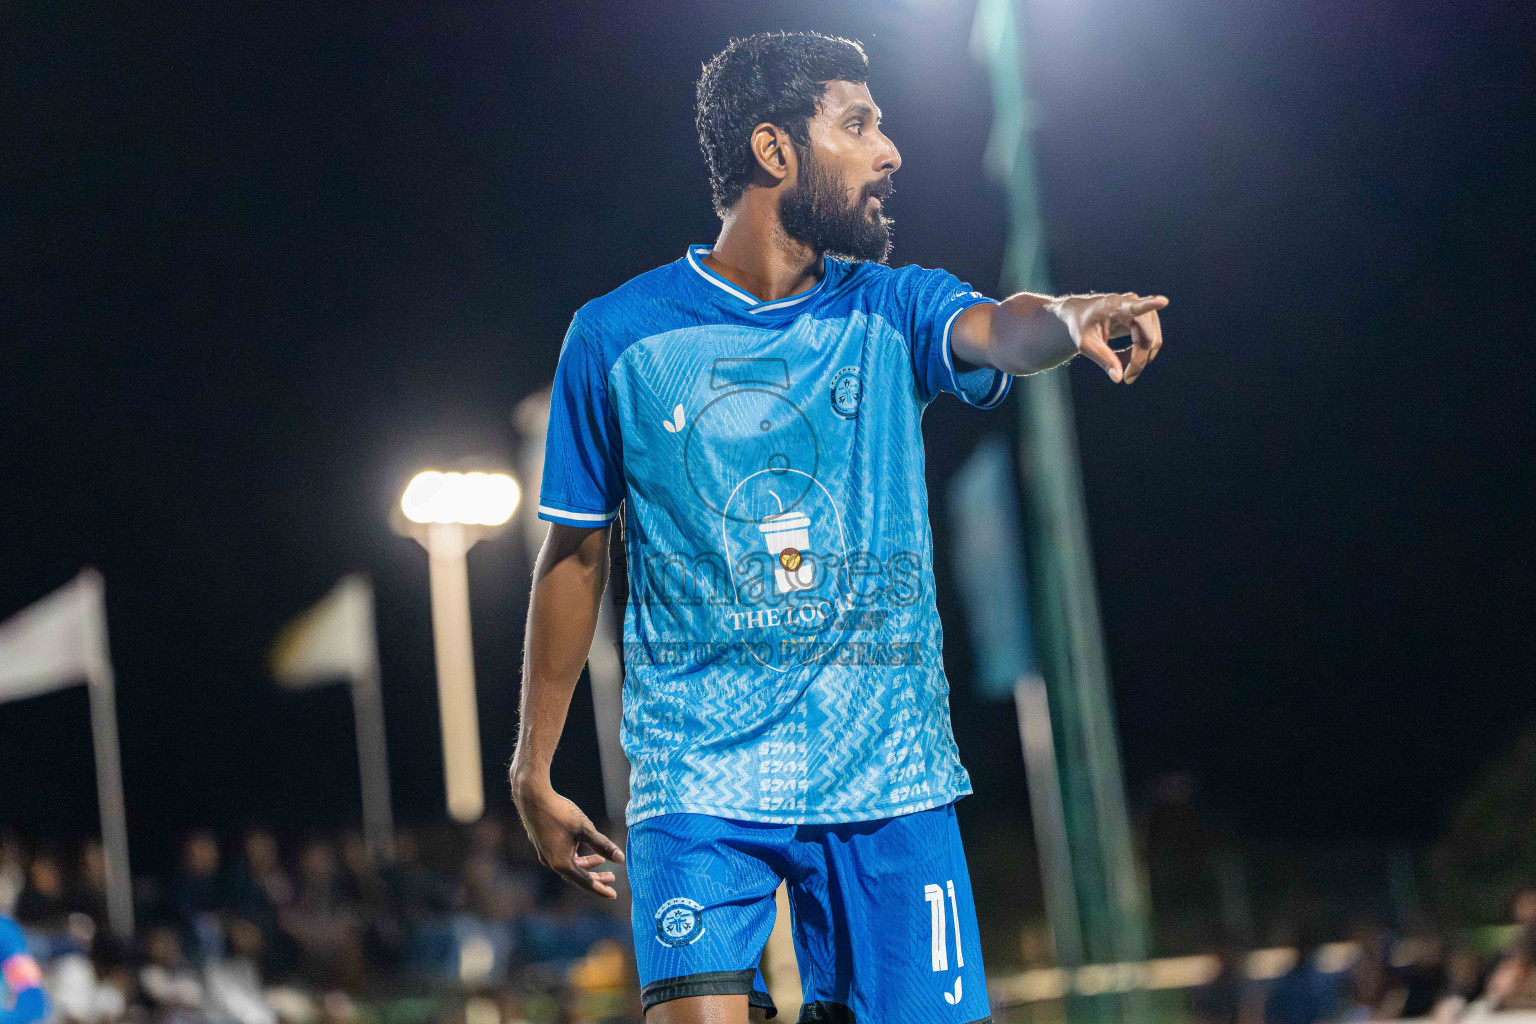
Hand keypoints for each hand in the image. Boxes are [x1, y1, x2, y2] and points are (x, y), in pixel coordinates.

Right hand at [512, 776, 624, 897]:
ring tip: (601, 861)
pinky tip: (583, 848)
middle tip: (613, 878)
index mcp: (561, 863)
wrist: (533, 797)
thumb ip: (603, 845)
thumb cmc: (560, 812)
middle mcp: (551, 862)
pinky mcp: (543, 845)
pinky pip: (563, 858)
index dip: (600, 888)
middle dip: (595, 878)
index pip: (585, 882)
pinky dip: (576, 857)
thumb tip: (621, 860)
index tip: (613, 895)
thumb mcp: (585, 829)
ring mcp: (546, 854)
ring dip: (586, 865)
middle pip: (577, 876)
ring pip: (570, 866)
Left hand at [1048, 292, 1166, 383]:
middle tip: (1127, 378)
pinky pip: (1151, 341)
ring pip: (1153, 341)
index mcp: (1115, 306)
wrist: (1082, 315)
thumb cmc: (1082, 326)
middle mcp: (1133, 304)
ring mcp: (1143, 311)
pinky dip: (1141, 354)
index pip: (1135, 306)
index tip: (1162, 301)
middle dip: (1140, 359)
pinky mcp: (1147, 319)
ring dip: (1142, 358)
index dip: (1150, 304)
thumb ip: (1102, 359)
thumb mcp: (1085, 344)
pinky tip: (1125, 358)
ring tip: (1123, 368)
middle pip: (1148, 337)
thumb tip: (1118, 378)